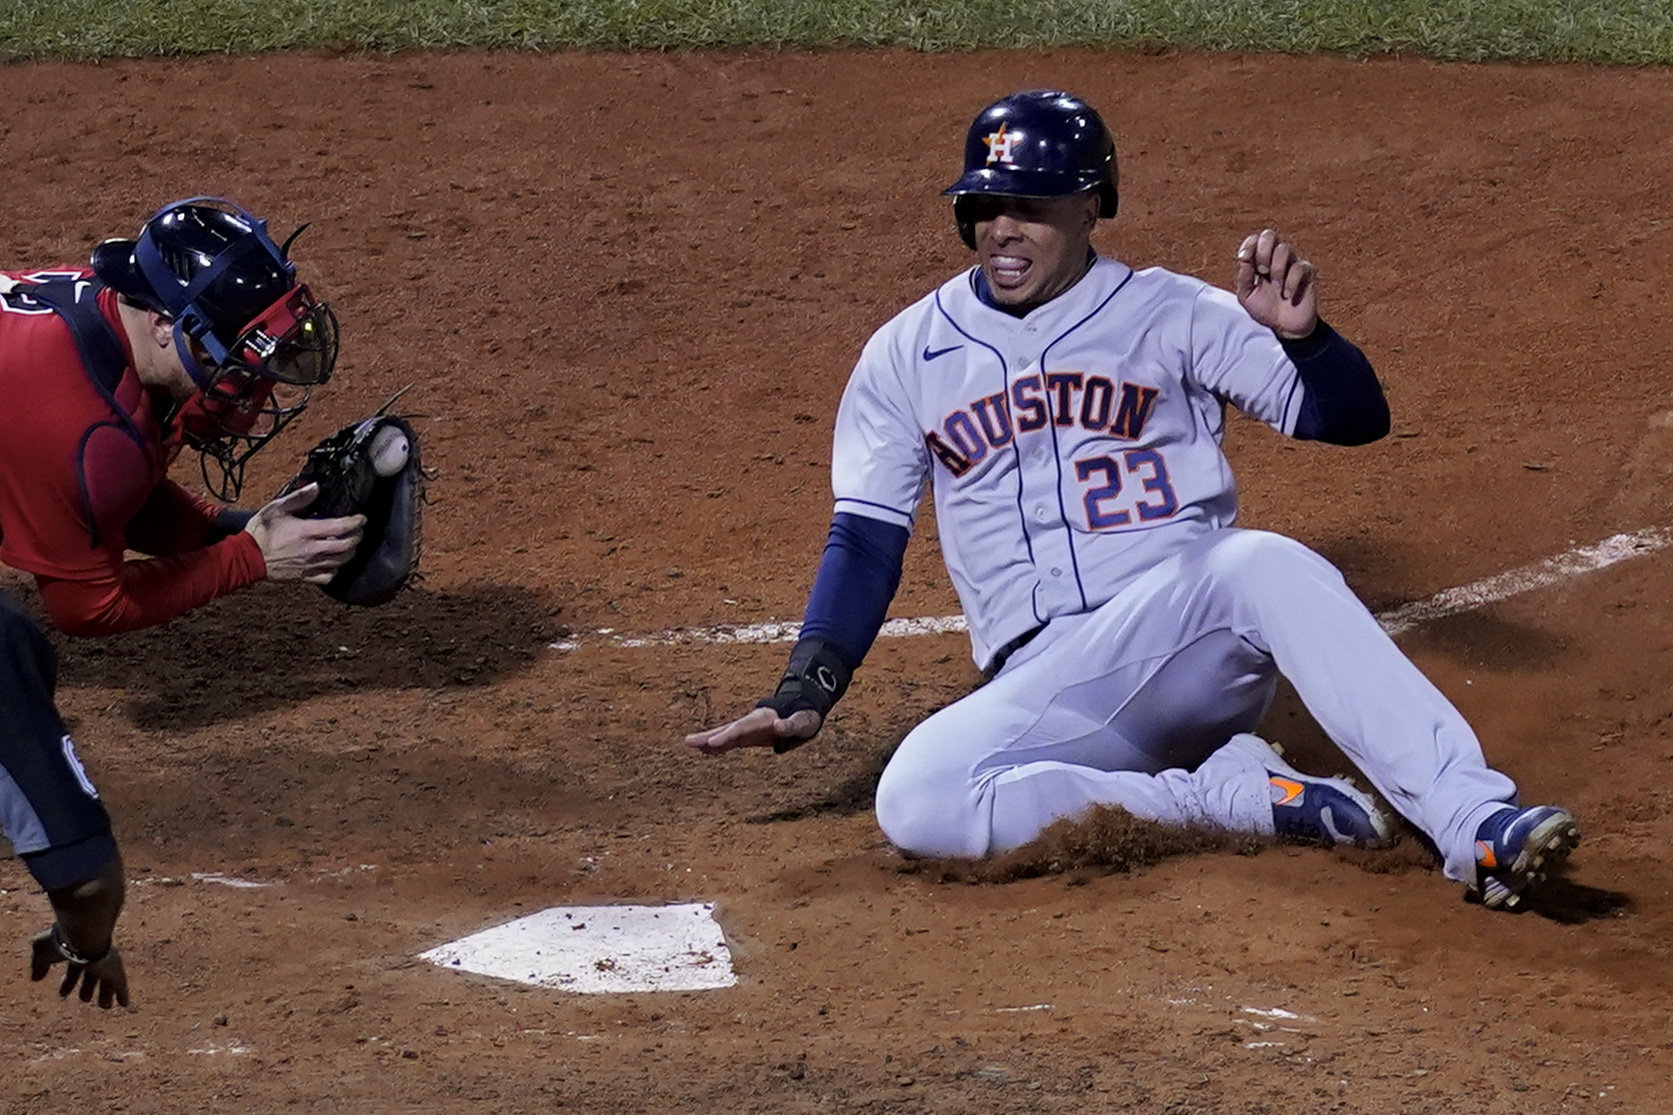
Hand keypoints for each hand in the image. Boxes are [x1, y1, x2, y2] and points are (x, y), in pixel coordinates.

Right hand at [30, 929, 129, 1008]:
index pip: (73, 969)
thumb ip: (39, 964)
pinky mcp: (116, 971)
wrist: (84, 934)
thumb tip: (36, 978)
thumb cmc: (62, 941)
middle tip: (84, 999)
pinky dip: (122, 995)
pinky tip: (124, 1004)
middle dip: (87, 988)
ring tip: (105, 1006)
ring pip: (107, 982)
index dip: (68, 981)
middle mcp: (93, 957)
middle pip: (92, 975)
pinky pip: (120, 986)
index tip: (63, 993)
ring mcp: (106, 964)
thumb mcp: (42, 952)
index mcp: (77, 951)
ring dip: (105, 995)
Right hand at [245, 484, 365, 583]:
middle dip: (357, 537)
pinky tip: (334, 562)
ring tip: (350, 544)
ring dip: (350, 552)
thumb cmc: (260, 532)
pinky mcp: (305, 576)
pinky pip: (328, 577)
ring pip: (340, 562)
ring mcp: (310, 565)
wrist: (247, 557)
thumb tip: (316, 487)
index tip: (361, 518)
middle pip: (346, 546)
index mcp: (307, 532)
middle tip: (358, 530)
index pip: (341, 527)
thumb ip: (299, 498)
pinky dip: (336, 570)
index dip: (356, 522)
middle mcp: (312, 550)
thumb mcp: (277, 508)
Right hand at [684, 706, 822, 753]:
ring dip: (708, 740)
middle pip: (728, 729)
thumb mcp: (804, 721)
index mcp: (764, 719)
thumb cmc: (805, 717)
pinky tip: (703, 750)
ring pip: (725, 734)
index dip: (728, 736)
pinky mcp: (748, 735)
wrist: (801, 710)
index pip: (742, 728)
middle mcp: (752, 722)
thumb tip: (777, 725)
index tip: (714, 743)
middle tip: (689, 742)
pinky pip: (729, 740)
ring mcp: (749, 728)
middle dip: (710, 736)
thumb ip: (792, 724)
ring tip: (689, 743)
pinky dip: (716, 745)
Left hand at [1234, 228, 1317, 339]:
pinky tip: (1288, 296)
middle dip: (1262, 252)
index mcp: (1260, 261)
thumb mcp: (1247, 296)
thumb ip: (1244, 277)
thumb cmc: (1266, 310)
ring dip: (1277, 269)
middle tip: (1262, 272)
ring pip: (1284, 249)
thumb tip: (1243, 258)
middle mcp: (1276, 258)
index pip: (1256, 240)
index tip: (1243, 258)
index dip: (1249, 244)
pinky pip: (1298, 267)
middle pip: (1270, 235)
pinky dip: (1291, 283)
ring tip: (1277, 287)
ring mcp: (1293, 263)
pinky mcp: (1307, 272)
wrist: (1285, 327)